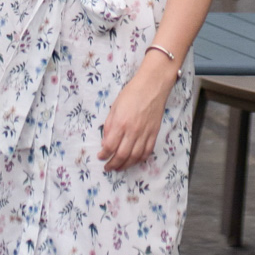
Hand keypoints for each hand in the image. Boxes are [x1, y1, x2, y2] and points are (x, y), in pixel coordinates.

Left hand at [99, 54, 177, 171]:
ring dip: (126, 165)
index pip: (110, 146)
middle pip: (122, 155)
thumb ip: (109, 125)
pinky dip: (139, 159)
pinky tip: (133, 161)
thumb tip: (106, 141)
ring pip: (135, 157)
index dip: (104, 155)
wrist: (152, 86)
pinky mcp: (154, 133)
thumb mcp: (114, 107)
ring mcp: (145, 133)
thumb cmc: (131, 93)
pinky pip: (147, 151)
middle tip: (108, 167)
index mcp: (120, 123)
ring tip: (119, 168)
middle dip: (113, 164)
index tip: (100, 157)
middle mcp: (132, 131)